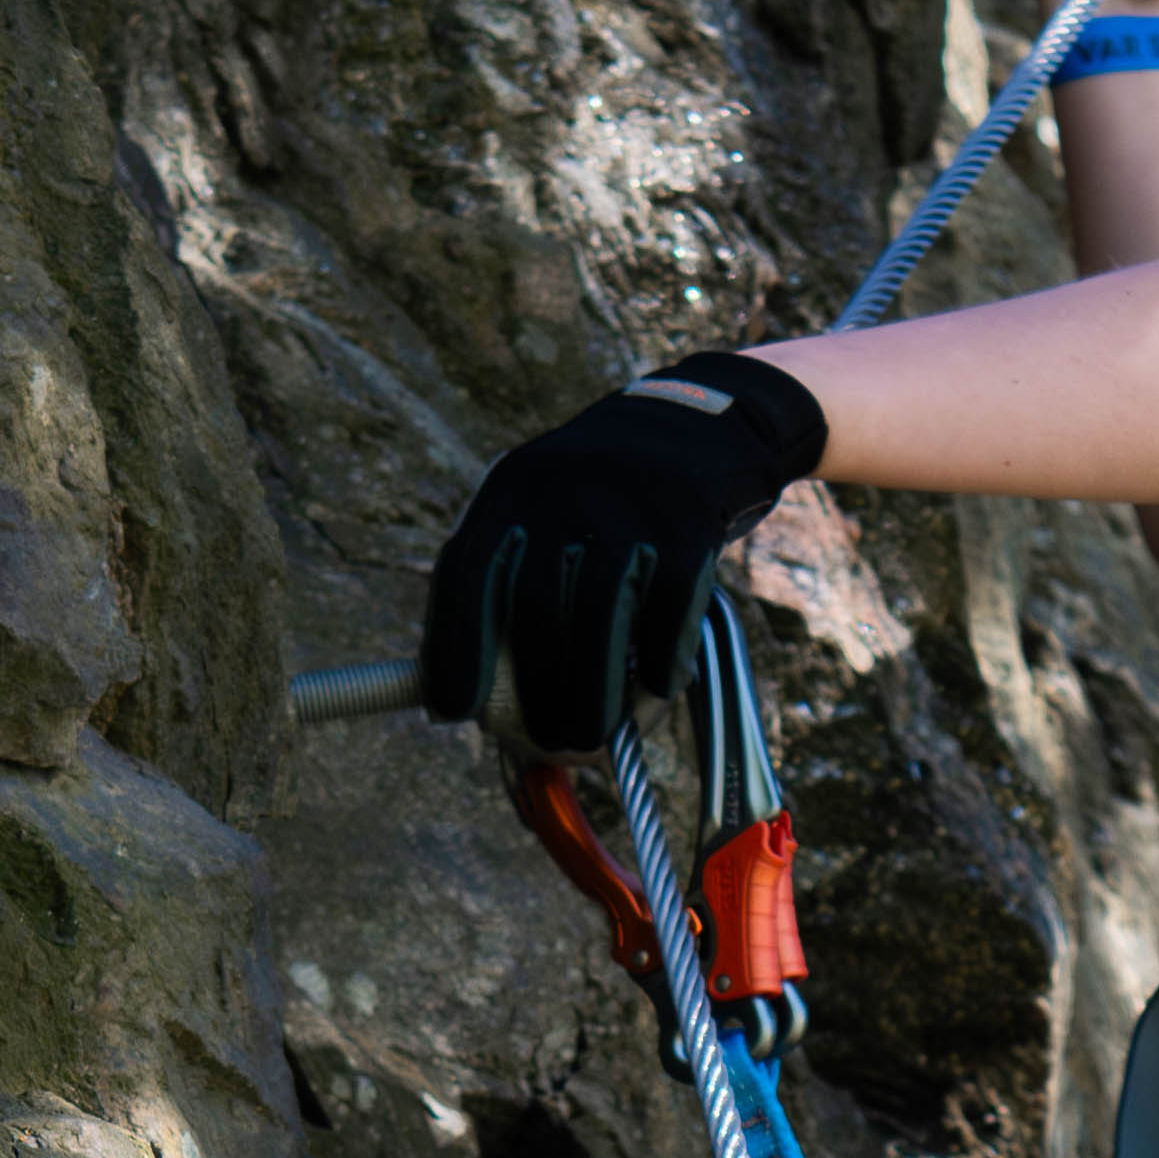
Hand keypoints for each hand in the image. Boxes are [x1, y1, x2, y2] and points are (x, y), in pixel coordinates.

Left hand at [421, 349, 828, 752]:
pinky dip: (662, 657)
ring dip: (594, 690)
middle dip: (537, 689)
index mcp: (513, 489)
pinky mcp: (689, 519)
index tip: (450, 711)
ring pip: (601, 616)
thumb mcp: (552, 503)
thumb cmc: (615, 493)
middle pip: (536, 608)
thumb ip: (516, 571)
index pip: (467, 573)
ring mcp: (627, 503)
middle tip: (546, 740)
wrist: (708, 416)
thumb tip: (477, 678)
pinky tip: (661, 688)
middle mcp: (561, 491)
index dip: (453, 647)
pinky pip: (671, 607)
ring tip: (592, 736)